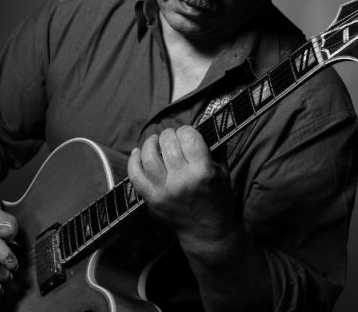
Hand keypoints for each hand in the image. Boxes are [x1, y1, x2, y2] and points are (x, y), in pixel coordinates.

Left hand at [128, 126, 236, 246]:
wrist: (207, 233)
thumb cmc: (218, 200)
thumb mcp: (224, 172)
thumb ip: (214, 148)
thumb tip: (202, 125)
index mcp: (203, 172)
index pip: (188, 136)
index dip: (187, 130)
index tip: (188, 134)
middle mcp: (182, 181)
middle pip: (167, 143)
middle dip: (169, 134)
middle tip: (172, 137)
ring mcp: (164, 191)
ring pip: (148, 156)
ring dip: (150, 143)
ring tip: (155, 141)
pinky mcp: (152, 200)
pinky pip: (135, 175)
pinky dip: (134, 160)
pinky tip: (138, 153)